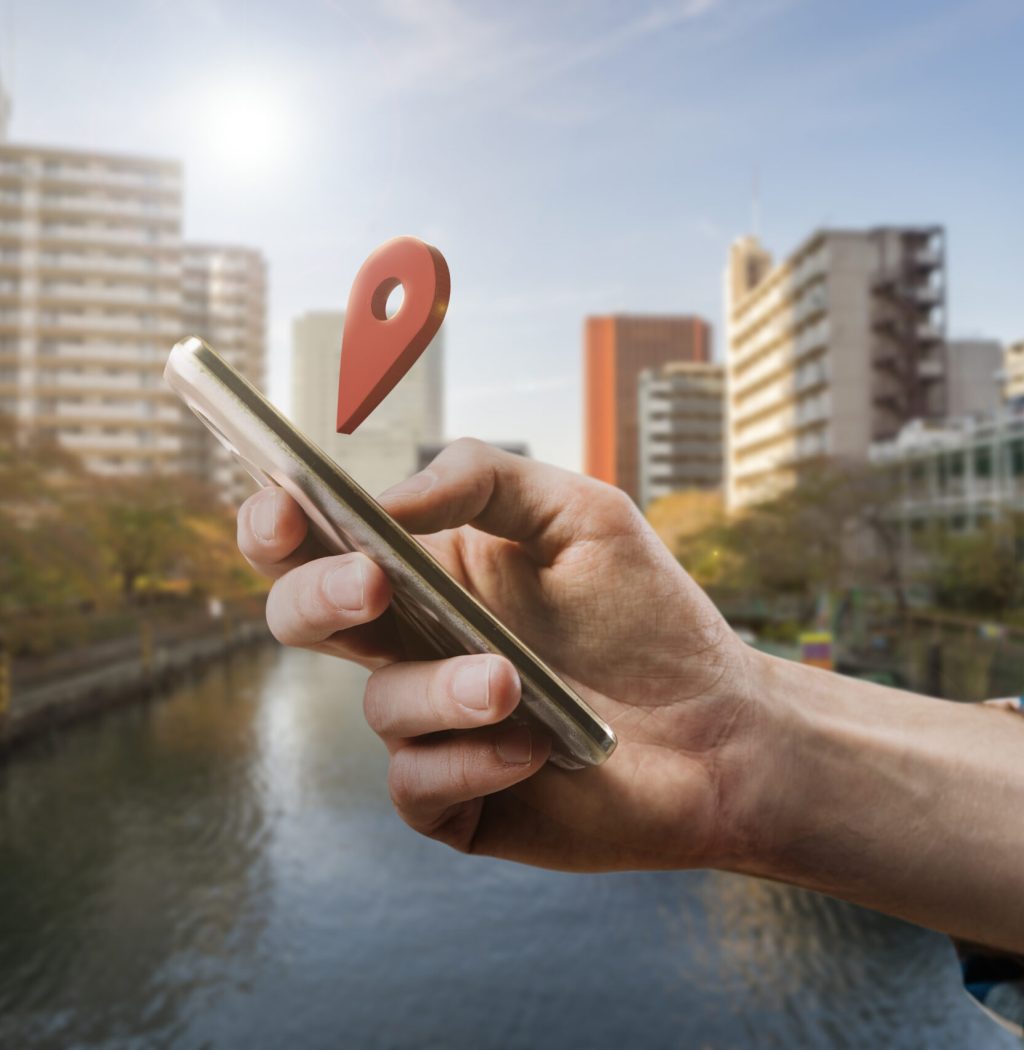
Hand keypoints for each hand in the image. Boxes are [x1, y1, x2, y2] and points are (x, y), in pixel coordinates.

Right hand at [237, 439, 757, 871]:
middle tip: (373, 582)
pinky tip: (533, 750)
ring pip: (380, 705)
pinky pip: (416, 784)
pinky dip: (468, 761)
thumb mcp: (580, 512)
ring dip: (441, 687)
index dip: (278, 524)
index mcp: (428, 575)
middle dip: (319, 597)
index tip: (283, 505)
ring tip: (513, 682)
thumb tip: (388, 501)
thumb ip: (483, 478)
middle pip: (302, 620)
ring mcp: (431, 725)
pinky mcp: (456, 797)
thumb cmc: (648, 614)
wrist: (719, 724)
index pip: (320, 545)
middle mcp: (414, 647)